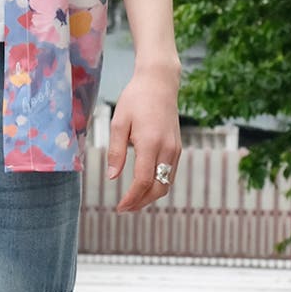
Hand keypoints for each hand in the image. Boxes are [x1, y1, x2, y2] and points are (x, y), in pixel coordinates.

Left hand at [107, 67, 181, 212]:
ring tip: (133, 200)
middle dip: (141, 202)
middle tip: (125, 208)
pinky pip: (170, 173)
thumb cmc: (135, 99)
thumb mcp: (119, 122)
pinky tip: (145, 185)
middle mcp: (167, 149)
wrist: (159, 83)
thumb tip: (113, 177)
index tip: (119, 207)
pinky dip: (158, 184)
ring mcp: (175, 149)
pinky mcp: (178, 147)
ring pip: (167, 183)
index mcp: (150, 143)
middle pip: (158, 188)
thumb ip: (116, 151)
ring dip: (151, 196)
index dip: (131, 198)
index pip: (142, 181)